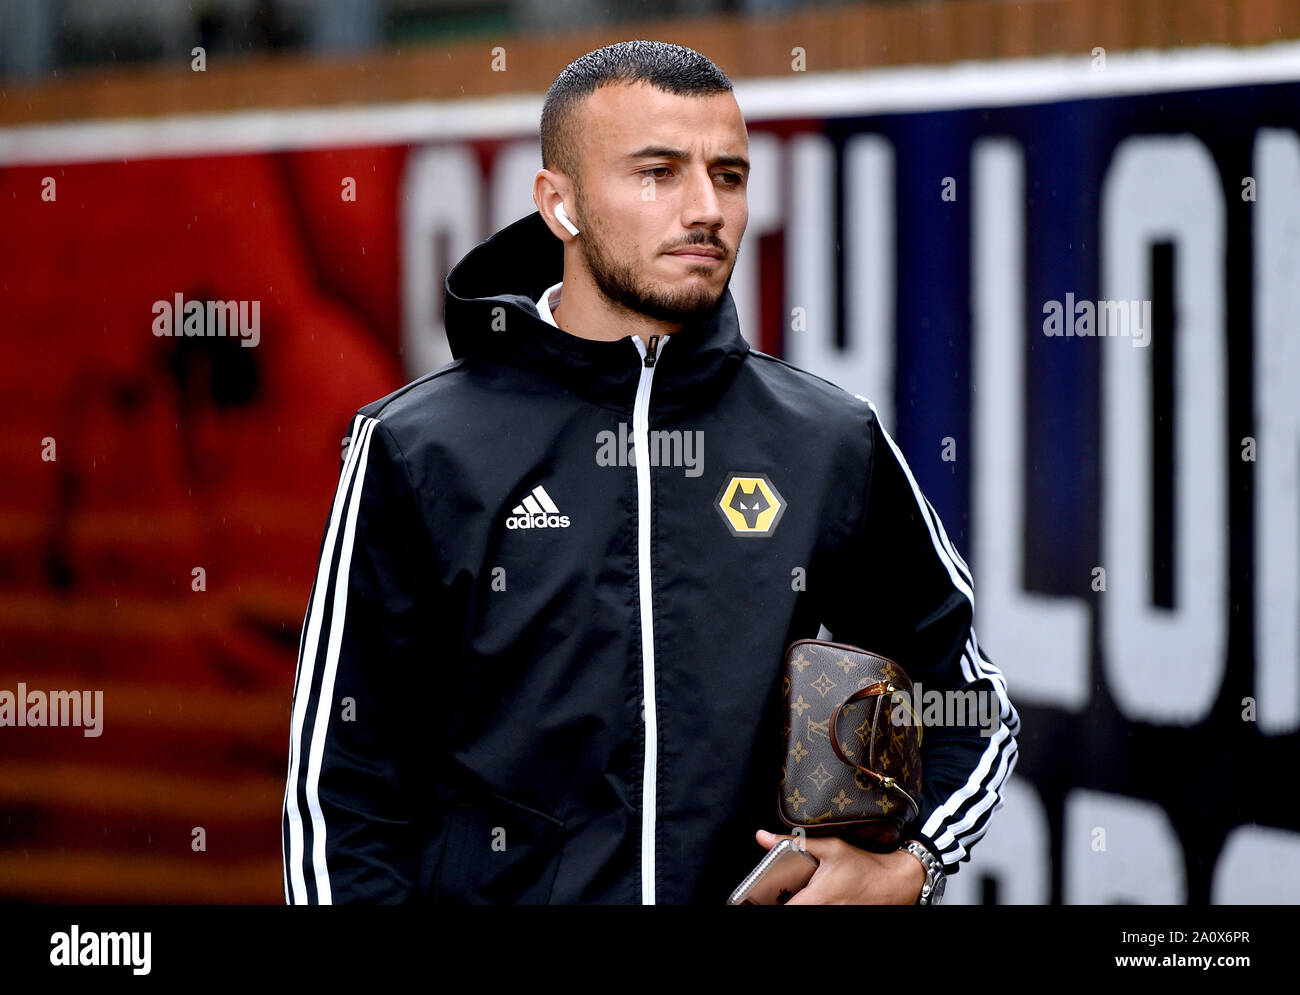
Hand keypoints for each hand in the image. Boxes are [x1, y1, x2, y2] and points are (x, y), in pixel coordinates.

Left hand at [754, 829, 925, 904]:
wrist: (897, 882)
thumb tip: (762, 837)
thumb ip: (793, 842)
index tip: (757, 897)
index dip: (769, 903)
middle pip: (793, 912)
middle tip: (774, 894)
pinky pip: (819, 915)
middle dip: (781, 903)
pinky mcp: (843, 918)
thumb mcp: (830, 847)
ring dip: (797, 905)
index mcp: (817, 898)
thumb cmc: (863, 864)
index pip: (784, 910)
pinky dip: (811, 906)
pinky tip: (810, 898)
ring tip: (789, 895)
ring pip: (806, 914)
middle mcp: (824, 912)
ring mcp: (836, 917)